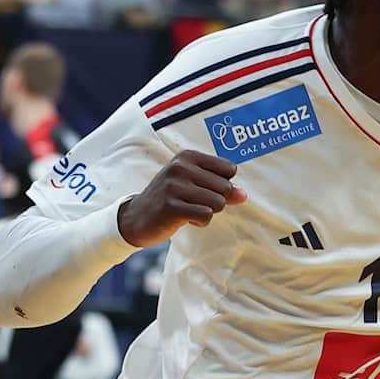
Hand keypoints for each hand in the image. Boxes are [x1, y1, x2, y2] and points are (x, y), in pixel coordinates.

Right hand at [118, 150, 246, 247]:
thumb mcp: (195, 186)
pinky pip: (206, 216)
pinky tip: (184, 219)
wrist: (135, 218)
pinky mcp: (171, 207)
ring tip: (188, 209)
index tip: (203, 188)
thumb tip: (244, 195)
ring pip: (218, 203)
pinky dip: (200, 222)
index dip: (222, 185)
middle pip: (226, 187)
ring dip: (208, 212)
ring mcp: (174, 186)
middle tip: (193, 202)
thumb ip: (222, 188)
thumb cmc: (171, 199)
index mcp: (187, 156)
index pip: (229, 169)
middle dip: (216, 200)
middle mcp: (180, 167)